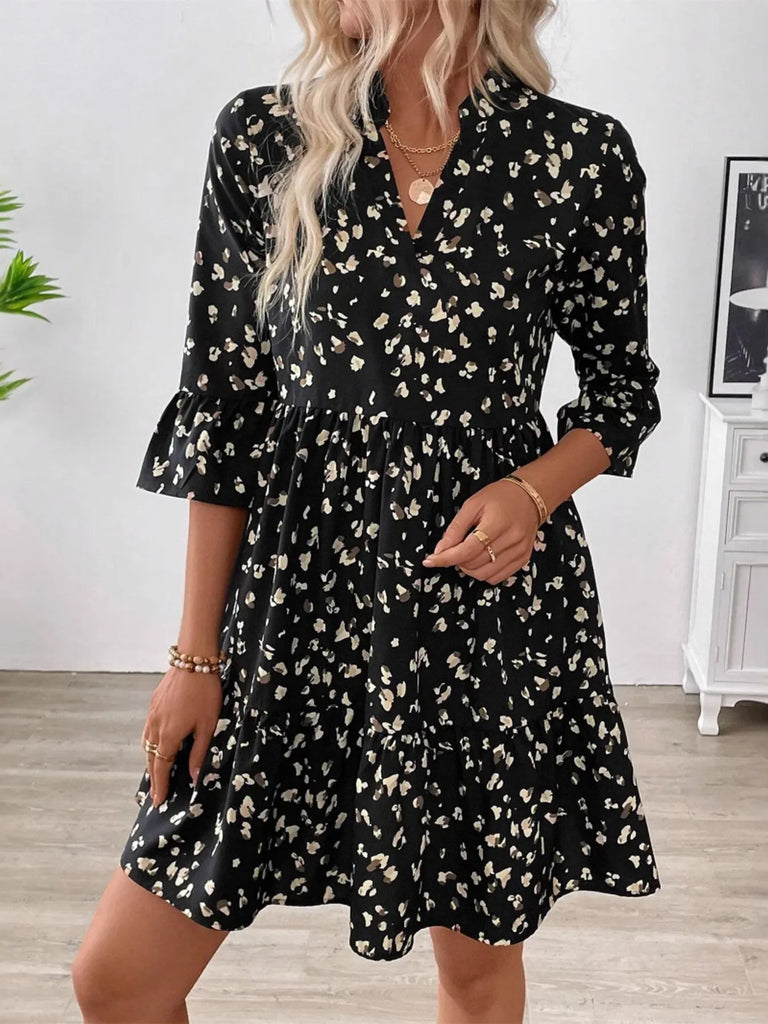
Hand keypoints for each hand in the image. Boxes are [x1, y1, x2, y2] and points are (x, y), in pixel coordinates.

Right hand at [141, 666, 221, 806]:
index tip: (158, 801)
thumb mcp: (208, 725)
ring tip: (156, 773)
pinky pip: (148, 730)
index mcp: (169, 735)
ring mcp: (152, 714)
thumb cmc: (205, 693)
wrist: (193, 660)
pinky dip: (150, 744)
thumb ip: (200, 753)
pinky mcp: (154, 704)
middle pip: (150, 758)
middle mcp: (155, 727)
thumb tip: (195, 778)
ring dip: (150, 760)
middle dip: (153, 777)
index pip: (161, 767)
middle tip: (155, 793)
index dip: (160, 786)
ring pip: (147, 744)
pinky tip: (157, 744)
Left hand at [422, 477, 540, 584]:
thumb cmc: (499, 496)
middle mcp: (511, 540)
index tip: (429, 561)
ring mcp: (520, 551)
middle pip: (475, 564)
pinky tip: (481, 559)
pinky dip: (483, 573)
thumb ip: (455, 529)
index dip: (446, 558)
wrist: (530, 496)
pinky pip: (498, 577)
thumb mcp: (472, 505)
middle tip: (453, 549)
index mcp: (497, 523)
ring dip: (469, 569)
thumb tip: (440, 551)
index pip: (467, 550)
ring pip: (485, 574)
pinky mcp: (524, 559)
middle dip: (456, 561)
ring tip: (467, 554)